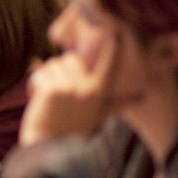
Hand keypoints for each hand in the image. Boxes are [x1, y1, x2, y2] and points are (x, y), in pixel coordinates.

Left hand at [19, 31, 119, 145]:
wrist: (49, 145)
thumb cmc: (75, 129)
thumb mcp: (100, 114)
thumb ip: (118, 102)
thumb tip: (141, 96)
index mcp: (101, 92)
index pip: (109, 64)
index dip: (111, 47)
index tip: (114, 32)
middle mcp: (87, 88)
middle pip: (72, 58)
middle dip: (63, 69)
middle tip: (61, 91)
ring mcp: (69, 88)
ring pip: (53, 63)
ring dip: (48, 76)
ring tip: (51, 97)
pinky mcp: (50, 89)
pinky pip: (40, 72)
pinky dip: (36, 82)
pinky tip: (39, 98)